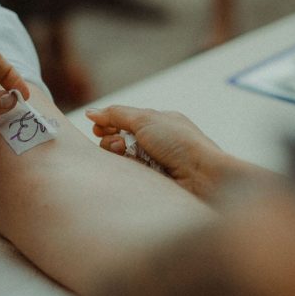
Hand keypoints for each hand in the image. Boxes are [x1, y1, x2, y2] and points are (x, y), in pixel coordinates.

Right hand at [86, 105, 236, 200]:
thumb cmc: (181, 144)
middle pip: (118, 139)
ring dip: (117, 153)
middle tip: (116, 144)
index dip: (108, 124)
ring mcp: (153, 164)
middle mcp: (156, 143)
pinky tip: (130, 169)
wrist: (202, 177)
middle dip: (111, 139)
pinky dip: (126, 170)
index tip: (97, 128)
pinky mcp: (152, 183)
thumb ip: (116, 114)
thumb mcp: (146, 119)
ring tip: (124, 154)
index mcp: (159, 123)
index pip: (125, 121)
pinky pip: (128, 175)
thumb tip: (92, 112)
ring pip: (121, 158)